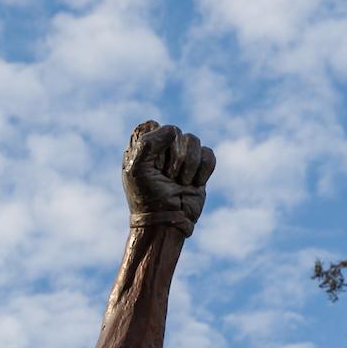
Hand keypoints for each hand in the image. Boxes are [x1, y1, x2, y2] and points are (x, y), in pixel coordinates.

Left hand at [121, 120, 213, 237]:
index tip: (152, 164)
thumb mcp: (137, 170)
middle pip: (176, 131)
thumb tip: (173, 130)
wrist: (166, 222)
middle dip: (173, 157)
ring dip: (188, 165)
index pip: (152, 125)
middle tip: (166, 177)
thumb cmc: (147, 198)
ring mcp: (182, 156)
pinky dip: (203, 170)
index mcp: (143, 146)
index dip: (155, 143)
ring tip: (180, 182)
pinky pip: (208, 154)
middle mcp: (162, 148)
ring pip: (194, 140)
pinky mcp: (199, 167)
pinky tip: (194, 184)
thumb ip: (148, 144)